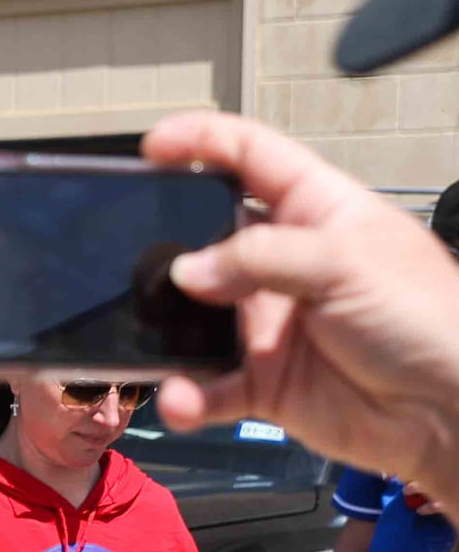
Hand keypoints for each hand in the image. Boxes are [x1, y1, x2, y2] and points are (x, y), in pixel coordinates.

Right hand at [149, 112, 458, 502]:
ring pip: (193, 319)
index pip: (252, 158)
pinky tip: (182, 400)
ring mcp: (268, 323)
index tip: (151, 145)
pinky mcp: (261, 382)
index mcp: (317, 211)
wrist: (447, 409)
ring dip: (164, 332)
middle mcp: (285, 264)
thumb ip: (260, 258)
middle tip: (125, 258)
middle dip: (163, 248)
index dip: (202, 142)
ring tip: (143, 340)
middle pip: (206, 239)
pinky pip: (205, 387)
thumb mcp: (347, 263)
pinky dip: (185, 396)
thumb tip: (184, 271)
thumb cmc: (424, 318)